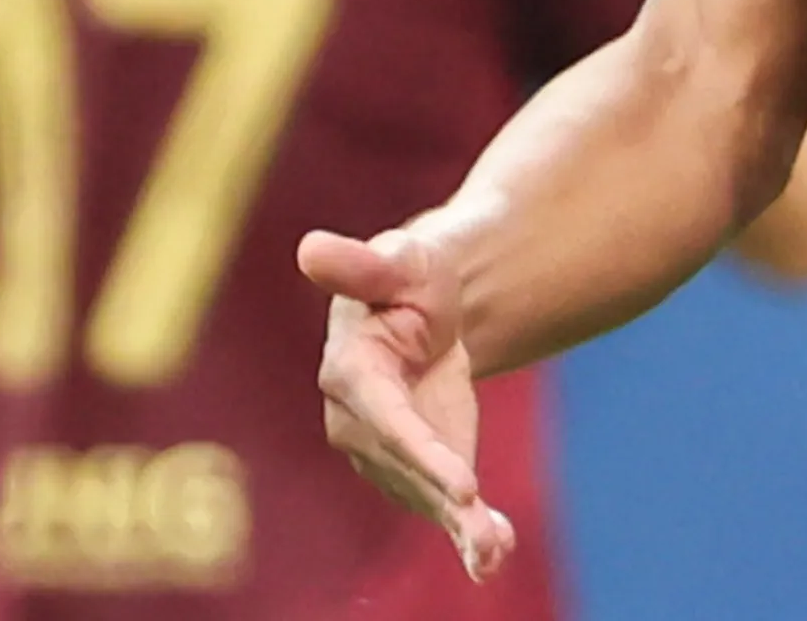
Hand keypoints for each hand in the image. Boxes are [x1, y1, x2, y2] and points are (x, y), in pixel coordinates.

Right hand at [298, 227, 516, 580]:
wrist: (423, 312)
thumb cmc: (408, 278)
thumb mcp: (397, 261)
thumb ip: (361, 265)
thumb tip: (311, 249)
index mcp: (352, 371)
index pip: (386, 418)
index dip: (420, 450)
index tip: (463, 483)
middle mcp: (359, 423)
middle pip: (407, 467)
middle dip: (443, 498)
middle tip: (485, 535)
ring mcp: (385, 453)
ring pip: (424, 495)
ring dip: (460, 528)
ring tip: (494, 553)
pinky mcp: (415, 469)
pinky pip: (439, 506)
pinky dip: (467, 536)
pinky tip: (494, 557)